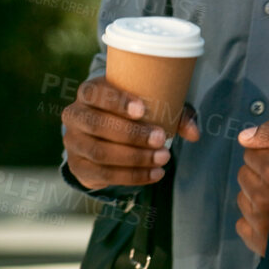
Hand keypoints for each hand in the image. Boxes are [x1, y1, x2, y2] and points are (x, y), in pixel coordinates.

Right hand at [61, 77, 199, 190]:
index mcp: (90, 92)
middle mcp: (75, 115)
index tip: (142, 109)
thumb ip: (176, 114)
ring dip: (135, 158)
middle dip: (132, 134)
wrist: (105, 136)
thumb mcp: (153, 106)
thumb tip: (194, 133)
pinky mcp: (78, 166)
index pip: (95, 92)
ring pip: (100, 152)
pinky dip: (132, 176)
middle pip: (97, 125)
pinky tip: (154, 174)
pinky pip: (103, 174)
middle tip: (161, 140)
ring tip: (163, 158)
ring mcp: (73, 142)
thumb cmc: (134, 112)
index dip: (116, 101)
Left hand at [236, 117, 268, 256]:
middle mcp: (265, 197)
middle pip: (244, 175)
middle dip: (260, 174)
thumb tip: (244, 137)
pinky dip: (254, 220)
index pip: (250, 153)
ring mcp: (262, 222)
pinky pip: (243, 225)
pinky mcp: (262, 243)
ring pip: (243, 199)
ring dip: (257, 196)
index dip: (268, 153)